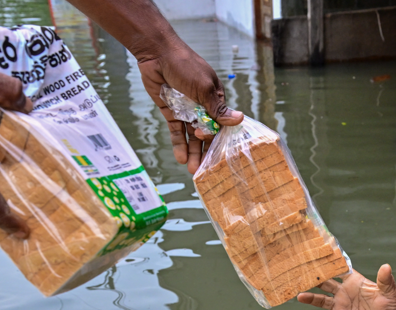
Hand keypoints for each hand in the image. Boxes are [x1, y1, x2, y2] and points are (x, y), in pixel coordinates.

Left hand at [139, 43, 243, 173]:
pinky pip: (175, 131)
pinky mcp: (171, 112)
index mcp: (215, 99)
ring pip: (191, 136)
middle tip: (202, 169)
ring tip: (192, 170)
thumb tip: (239, 119)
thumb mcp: (204, 88)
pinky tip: (180, 157)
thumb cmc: (185, 66)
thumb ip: (217, 108)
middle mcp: (202, 106)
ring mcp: (186, 110)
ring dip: (192, 152)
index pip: (221, 124)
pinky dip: (178, 143)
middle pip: (206, 133)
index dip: (219, 140)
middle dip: (205, 151)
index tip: (217, 154)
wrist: (156, 53)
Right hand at [297, 265, 395, 309]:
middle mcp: (344, 293)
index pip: (339, 270)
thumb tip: (386, 266)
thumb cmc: (391, 308)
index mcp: (354, 282)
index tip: (316, 255)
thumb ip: (385, 280)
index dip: (329, 263)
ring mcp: (340, 307)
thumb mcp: (390, 293)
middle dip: (314, 279)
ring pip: (321, 301)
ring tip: (300, 296)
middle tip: (300, 274)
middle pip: (325, 284)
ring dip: (310, 299)